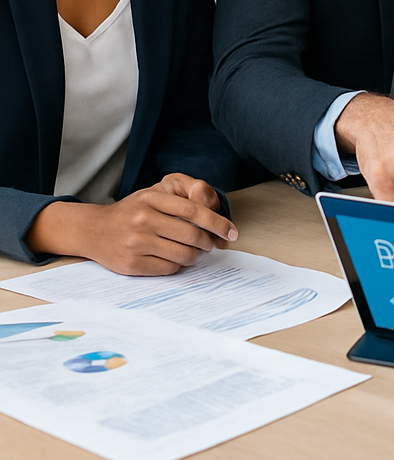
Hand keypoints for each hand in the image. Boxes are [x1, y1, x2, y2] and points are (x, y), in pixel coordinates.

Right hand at [26, 173, 237, 275]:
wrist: (95, 230)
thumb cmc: (135, 210)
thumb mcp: (157, 192)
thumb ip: (187, 193)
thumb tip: (213, 209)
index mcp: (151, 198)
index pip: (193, 210)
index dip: (217, 222)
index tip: (232, 232)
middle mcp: (142, 220)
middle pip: (192, 235)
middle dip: (209, 242)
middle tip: (211, 243)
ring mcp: (135, 243)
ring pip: (183, 254)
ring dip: (195, 255)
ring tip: (193, 250)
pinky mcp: (131, 265)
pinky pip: (169, 268)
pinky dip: (179, 264)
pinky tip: (174, 257)